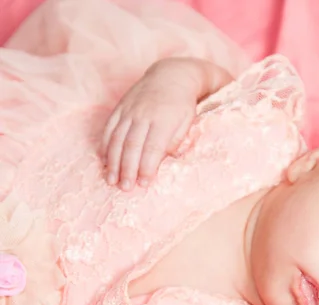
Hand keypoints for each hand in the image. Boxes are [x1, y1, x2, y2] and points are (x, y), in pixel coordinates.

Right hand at [101, 58, 231, 190]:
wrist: (171, 75)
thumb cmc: (183, 105)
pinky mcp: (120, 108)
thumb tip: (160, 161)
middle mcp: (143, 114)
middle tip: (125, 188)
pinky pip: (109, 129)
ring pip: (117, 139)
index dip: (147, 167)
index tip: (144, 184)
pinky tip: (105, 162)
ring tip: (111, 180)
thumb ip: (174, 141)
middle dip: (127, 169)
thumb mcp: (187, 122)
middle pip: (132, 146)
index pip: (153, 148)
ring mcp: (129, 110)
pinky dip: (106, 146)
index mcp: (163, 120)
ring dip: (113, 162)